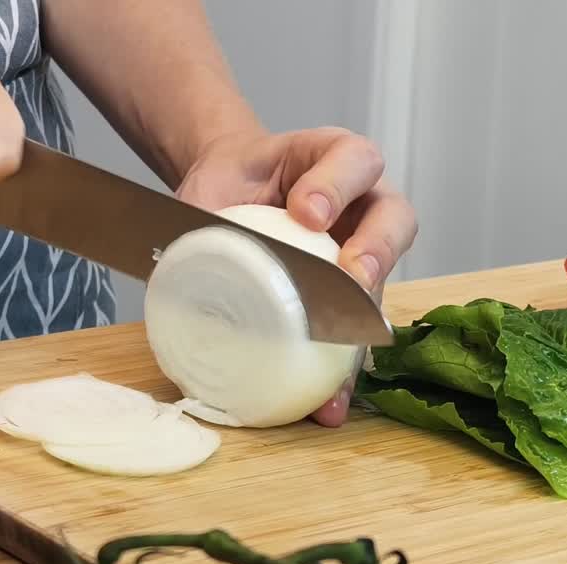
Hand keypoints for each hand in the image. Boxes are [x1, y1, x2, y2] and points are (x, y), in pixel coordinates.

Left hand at [176, 127, 417, 427]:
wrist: (226, 195)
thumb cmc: (229, 184)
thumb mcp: (215, 186)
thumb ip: (203, 216)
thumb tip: (171, 267)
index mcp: (333, 159)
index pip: (353, 161)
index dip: (337, 185)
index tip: (306, 212)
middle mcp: (363, 204)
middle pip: (394, 218)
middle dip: (377, 248)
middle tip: (351, 274)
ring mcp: (363, 254)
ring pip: (385, 282)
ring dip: (366, 319)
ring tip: (351, 345)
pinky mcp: (348, 304)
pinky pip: (354, 337)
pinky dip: (342, 371)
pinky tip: (327, 401)